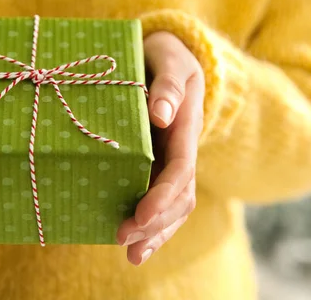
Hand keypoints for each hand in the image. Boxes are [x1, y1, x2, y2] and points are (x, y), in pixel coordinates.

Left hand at [116, 31, 204, 265]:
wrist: (171, 57)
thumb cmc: (167, 55)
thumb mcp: (170, 59)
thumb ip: (169, 85)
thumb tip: (161, 115)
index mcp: (186, 126)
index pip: (180, 169)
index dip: (162, 195)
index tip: (140, 216)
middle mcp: (183, 148)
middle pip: (179, 196)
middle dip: (155, 223)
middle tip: (123, 239)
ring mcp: (173, 158)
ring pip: (174, 205)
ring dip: (156, 233)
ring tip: (132, 255)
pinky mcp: (160, 163)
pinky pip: (162, 198)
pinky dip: (152, 224)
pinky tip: (136, 243)